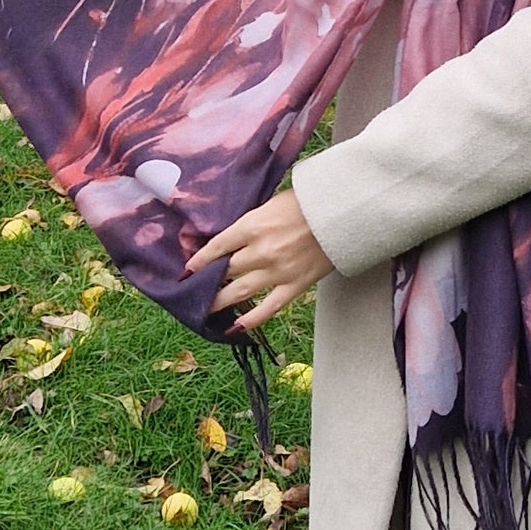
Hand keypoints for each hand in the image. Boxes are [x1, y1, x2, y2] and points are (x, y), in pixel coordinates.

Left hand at [185, 190, 333, 331]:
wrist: (343, 211)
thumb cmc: (308, 200)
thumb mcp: (272, 203)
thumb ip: (252, 222)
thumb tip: (231, 238)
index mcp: (253, 225)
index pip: (217, 246)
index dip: (199, 261)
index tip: (187, 271)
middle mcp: (261, 251)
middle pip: (224, 271)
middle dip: (206, 282)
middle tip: (193, 292)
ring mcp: (278, 271)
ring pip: (240, 292)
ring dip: (219, 303)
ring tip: (204, 311)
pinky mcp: (295, 285)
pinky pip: (269, 308)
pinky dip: (251, 320)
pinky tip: (236, 328)